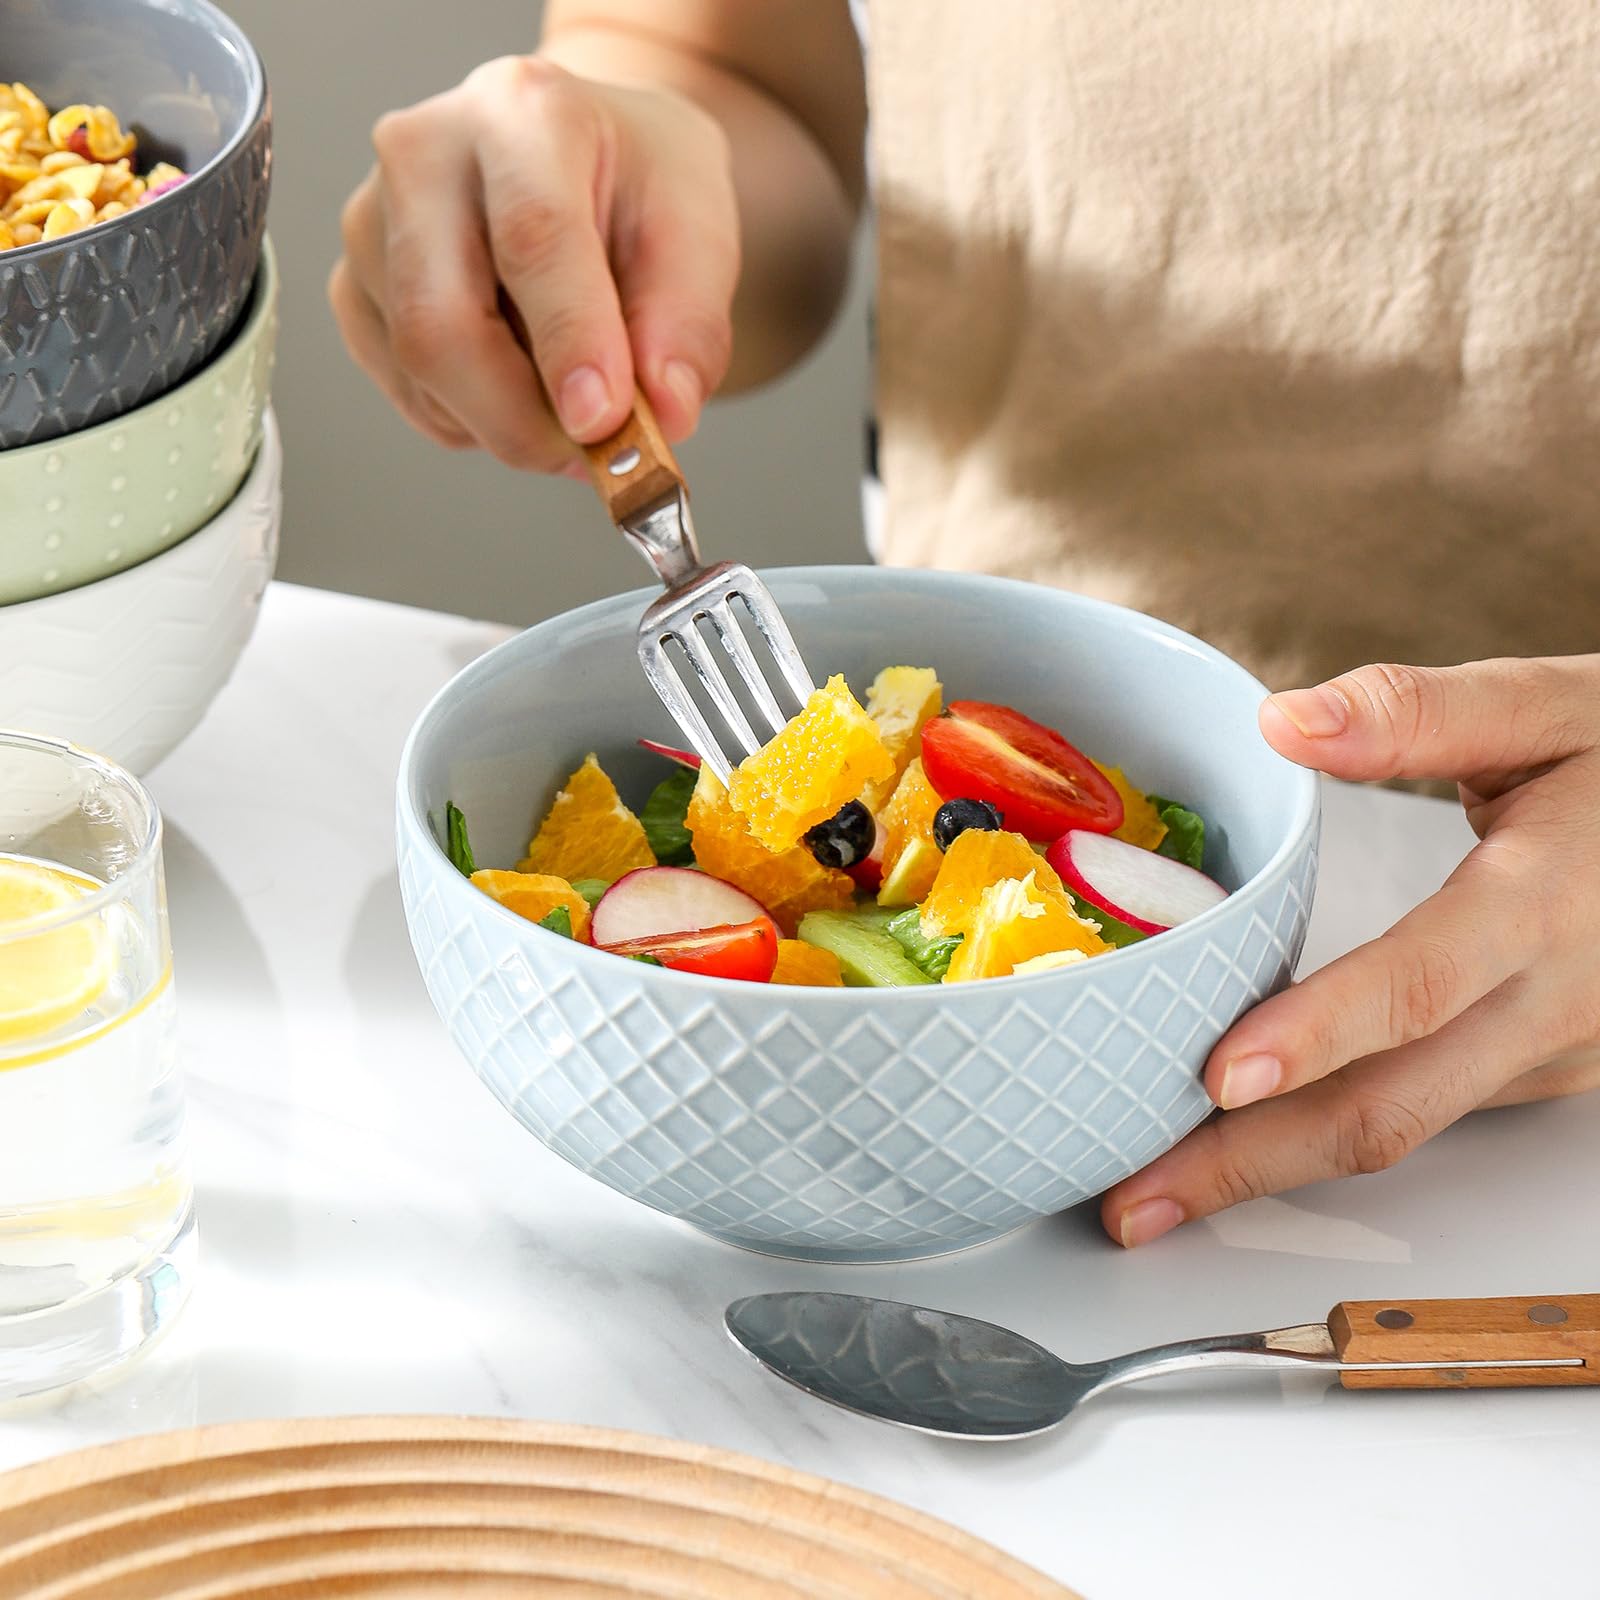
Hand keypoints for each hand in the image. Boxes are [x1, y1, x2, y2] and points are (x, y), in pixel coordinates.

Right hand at [329, 55, 737, 469]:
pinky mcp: (351, 287)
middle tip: (599, 455)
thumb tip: (665, 413)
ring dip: (510, 426)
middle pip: (442, 322)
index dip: (569, 344)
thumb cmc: (638, 187)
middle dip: (526, 420)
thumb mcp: (701, 231)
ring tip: (574, 399)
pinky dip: (477, 422)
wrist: (586, 159)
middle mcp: (423, 154)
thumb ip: (689, 325)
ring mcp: (371, 222)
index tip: (604, 423)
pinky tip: (522, 384)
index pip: (532, 240)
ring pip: (422, 373)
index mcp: (523, 114)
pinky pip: (410, 396)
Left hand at [1104, 656, 1599, 1247]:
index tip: (1220, 1077)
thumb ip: (1416, 714)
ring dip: (1274, 1165)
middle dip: (1250, 1162)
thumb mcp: (1545, 709)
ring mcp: (1550, 1053)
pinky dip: (1324, 1132)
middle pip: (1390, 1105)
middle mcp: (1552, 1000)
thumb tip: (1281, 720)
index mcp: (1546, 901)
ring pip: (1401, 1126)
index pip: (1422, 982)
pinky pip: (1422, 1113)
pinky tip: (1245, 1136)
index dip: (1319, 1034)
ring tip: (1159, 1189)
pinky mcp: (1539, 1072)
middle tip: (1136, 1200)